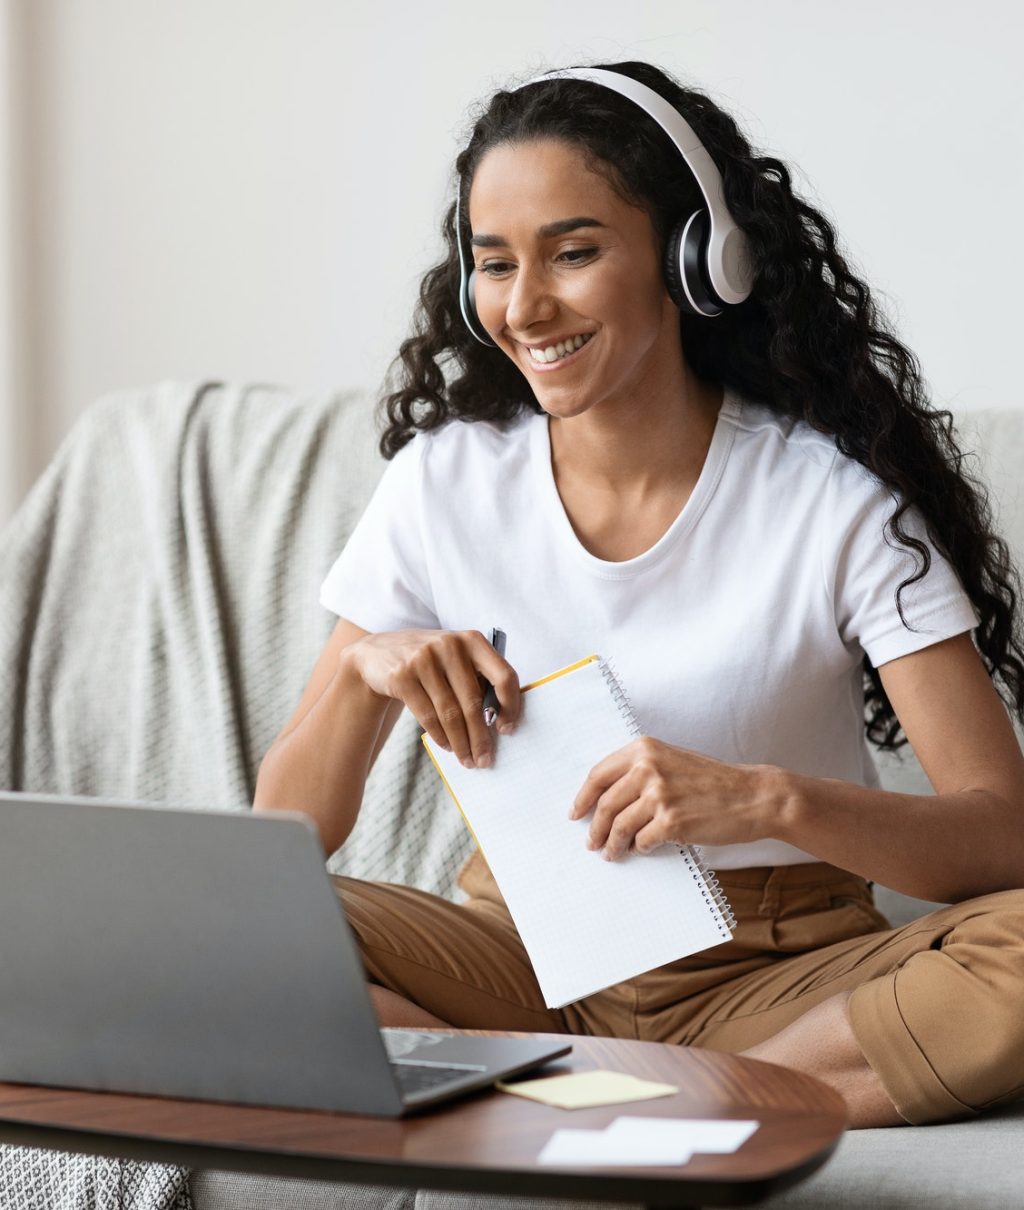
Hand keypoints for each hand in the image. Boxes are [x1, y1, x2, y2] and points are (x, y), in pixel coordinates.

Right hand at [344, 629, 520, 768]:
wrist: (377, 652)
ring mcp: (424, 659)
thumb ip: (477, 680)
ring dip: (461, 743)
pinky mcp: (402, 676)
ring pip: (450, 713)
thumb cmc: (430, 662)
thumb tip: (497, 723)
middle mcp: (450, 645)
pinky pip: (427, 715)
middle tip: (485, 760)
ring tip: (467, 759)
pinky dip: (440, 736)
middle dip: (481, 737)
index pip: (504, 675)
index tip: (506, 729)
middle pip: (474, 702)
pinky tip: (447, 746)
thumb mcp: (455, 659)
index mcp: (472, 640)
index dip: (510, 706)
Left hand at [568, 736, 782, 859]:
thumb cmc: (714, 781)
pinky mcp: (671, 822)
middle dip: (594, 828)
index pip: (599, 775)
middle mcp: (648, 768)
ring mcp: (659, 795)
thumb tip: (606, 799)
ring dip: (612, 844)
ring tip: (611, 853)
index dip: (583, 798)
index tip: (576, 814)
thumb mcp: (673, 761)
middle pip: (605, 804)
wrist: (753, 795)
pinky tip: (642, 849)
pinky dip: (639, 848)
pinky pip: (641, 841)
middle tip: (591, 842)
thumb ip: (641, 771)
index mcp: (644, 748)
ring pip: (619, 826)